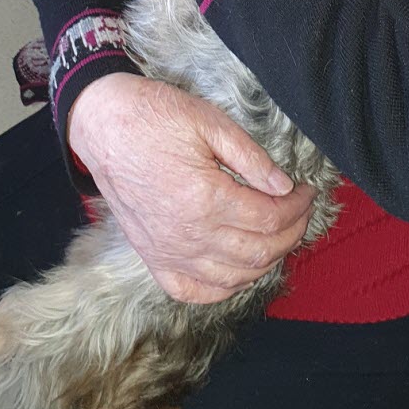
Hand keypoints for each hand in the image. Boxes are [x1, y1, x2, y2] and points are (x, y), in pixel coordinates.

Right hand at [68, 72, 315, 303]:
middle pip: (259, 252)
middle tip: (301, 212)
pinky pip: (195, 292)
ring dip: (266, 260)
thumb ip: (250, 158)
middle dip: (291, 234)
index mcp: (205, 199)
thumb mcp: (209, 122)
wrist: (102, 127)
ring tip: (280, 234)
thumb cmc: (153, 117)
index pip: (270, 218)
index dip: (297, 207)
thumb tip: (283, 186)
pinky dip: (225, 287)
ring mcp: (168, 253)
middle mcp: (187, 235)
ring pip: (234, 277)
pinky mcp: (153, 259)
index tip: (307, 191)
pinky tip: (240, 268)